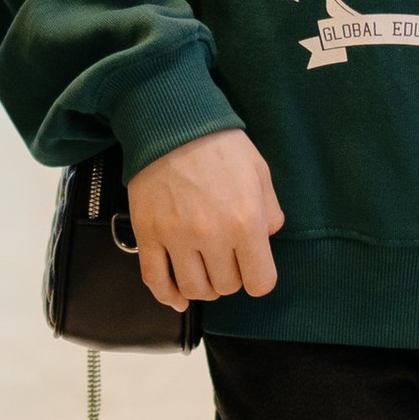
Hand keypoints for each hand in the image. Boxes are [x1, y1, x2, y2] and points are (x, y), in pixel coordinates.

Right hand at [124, 128, 284, 309]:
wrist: (171, 122)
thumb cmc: (219, 144)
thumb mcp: (259, 172)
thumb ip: (270, 211)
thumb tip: (267, 238)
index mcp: (245, 222)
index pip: (260, 282)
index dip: (259, 279)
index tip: (253, 269)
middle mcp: (212, 236)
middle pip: (226, 287)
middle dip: (231, 278)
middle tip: (227, 261)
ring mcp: (176, 237)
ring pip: (193, 289)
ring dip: (202, 288)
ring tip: (204, 271)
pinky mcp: (148, 234)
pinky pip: (155, 279)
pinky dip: (167, 295)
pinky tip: (177, 297)